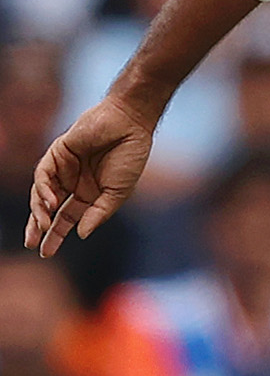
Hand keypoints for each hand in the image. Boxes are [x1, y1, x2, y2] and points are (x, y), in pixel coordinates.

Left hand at [27, 94, 158, 255]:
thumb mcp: (118, 192)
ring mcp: (63, 168)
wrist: (129, 122)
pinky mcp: (57, 153)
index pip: (68, 218)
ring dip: (40, 211)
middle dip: (40, 228)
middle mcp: (73, 183)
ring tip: (42, 226)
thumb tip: (82, 234)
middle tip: (33, 246)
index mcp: (90, 193)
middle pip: (50, 210)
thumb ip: (99, 213)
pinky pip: (43, 175)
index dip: (57, 235)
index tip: (46, 252)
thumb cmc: (130, 155)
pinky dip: (43, 190)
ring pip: (42, 194)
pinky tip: (50, 202)